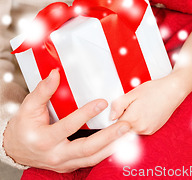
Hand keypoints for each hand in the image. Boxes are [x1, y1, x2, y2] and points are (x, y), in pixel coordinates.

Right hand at [3, 69, 129, 171]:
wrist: (16, 149)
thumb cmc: (24, 126)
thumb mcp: (28, 106)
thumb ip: (43, 90)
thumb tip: (54, 73)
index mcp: (44, 139)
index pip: (68, 127)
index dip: (85, 114)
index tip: (102, 102)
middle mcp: (55, 155)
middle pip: (86, 149)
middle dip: (108, 138)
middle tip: (125, 125)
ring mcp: (64, 163)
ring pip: (92, 158)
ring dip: (112, 147)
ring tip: (128, 134)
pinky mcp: (70, 165)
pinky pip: (91, 161)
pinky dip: (107, 152)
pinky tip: (120, 142)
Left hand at [111, 77, 182, 134]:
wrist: (173, 91)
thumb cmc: (154, 90)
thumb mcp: (133, 93)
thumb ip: (118, 105)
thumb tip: (110, 117)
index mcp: (132, 119)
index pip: (114, 126)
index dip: (114, 118)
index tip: (116, 112)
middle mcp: (140, 128)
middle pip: (122, 129)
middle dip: (122, 120)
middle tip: (128, 106)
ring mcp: (147, 131)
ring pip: (131, 130)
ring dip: (130, 122)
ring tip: (137, 107)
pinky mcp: (153, 130)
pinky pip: (140, 130)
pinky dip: (138, 123)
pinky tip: (143, 112)